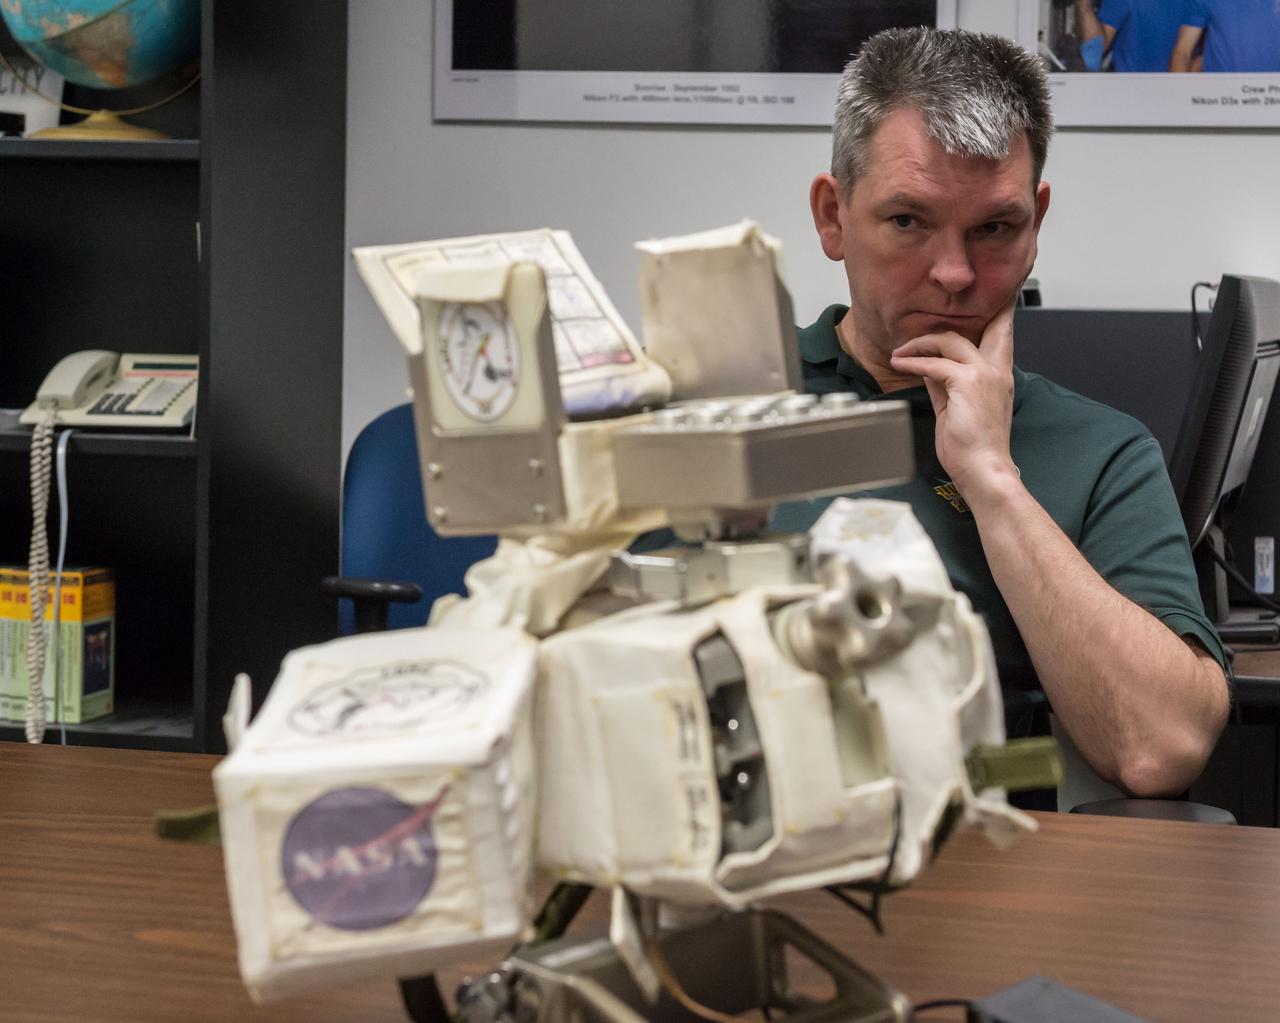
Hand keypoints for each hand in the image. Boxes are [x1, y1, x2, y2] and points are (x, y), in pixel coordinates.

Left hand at [889, 302, 1018, 503]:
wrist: (983, 468)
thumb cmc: (973, 446)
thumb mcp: (957, 407)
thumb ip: (946, 383)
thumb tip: (928, 367)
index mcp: (999, 376)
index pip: (1002, 336)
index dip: (1001, 314)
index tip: (999, 297)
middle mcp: (996, 370)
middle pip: (985, 327)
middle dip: (970, 312)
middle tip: (939, 313)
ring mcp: (983, 374)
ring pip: (950, 340)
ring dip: (920, 344)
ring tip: (901, 353)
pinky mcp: (966, 382)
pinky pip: (933, 364)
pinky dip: (913, 362)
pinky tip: (900, 363)